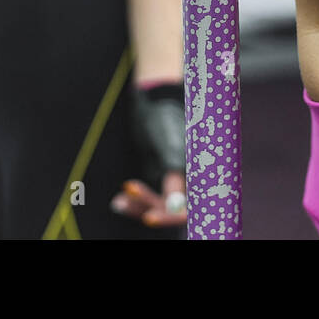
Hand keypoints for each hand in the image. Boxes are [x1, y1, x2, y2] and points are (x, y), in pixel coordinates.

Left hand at [112, 82, 186, 227]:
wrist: (154, 102)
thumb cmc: (166, 116)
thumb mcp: (169, 141)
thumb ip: (174, 169)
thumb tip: (175, 201)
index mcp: (199, 173)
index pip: (190, 206)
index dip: (172, 215)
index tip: (150, 216)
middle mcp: (189, 180)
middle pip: (172, 209)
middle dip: (152, 209)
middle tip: (128, 202)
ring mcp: (173, 180)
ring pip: (158, 205)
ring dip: (139, 207)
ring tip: (119, 202)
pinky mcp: (159, 177)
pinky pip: (149, 198)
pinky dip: (135, 201)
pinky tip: (120, 201)